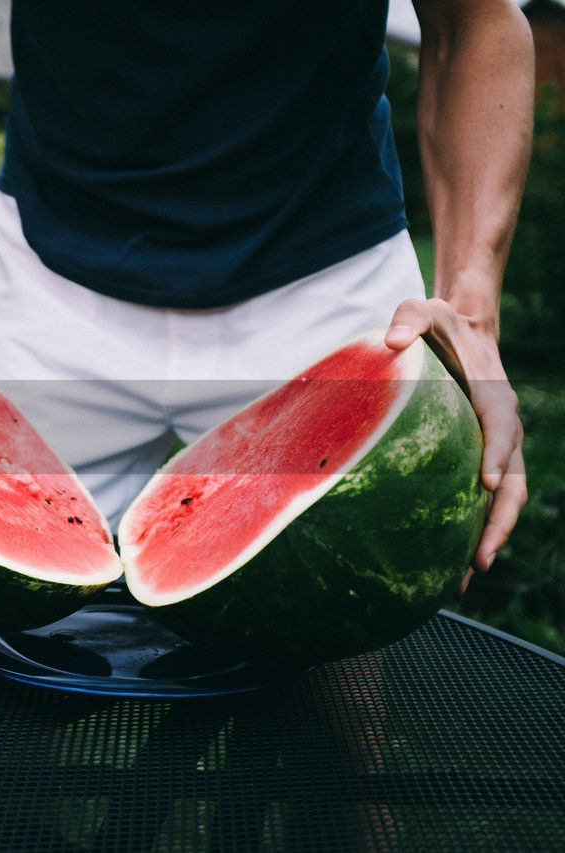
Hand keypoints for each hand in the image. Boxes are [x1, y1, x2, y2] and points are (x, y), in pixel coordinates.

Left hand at [384, 298, 526, 589]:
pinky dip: (474, 528)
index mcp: (492, 395)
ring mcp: (493, 447)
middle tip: (481, 557)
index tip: (485, 484)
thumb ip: (409, 319)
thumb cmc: (438, 323)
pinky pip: (483, 498)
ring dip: (490, 535)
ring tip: (468, 574)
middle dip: (499, 519)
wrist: (460, 329)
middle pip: (511, 480)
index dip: (495, 457)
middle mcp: (501, 427)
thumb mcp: (422, 310)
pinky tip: (452, 563)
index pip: (499, 430)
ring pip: (503, 498)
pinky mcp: (478, 458)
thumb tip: (391, 340)